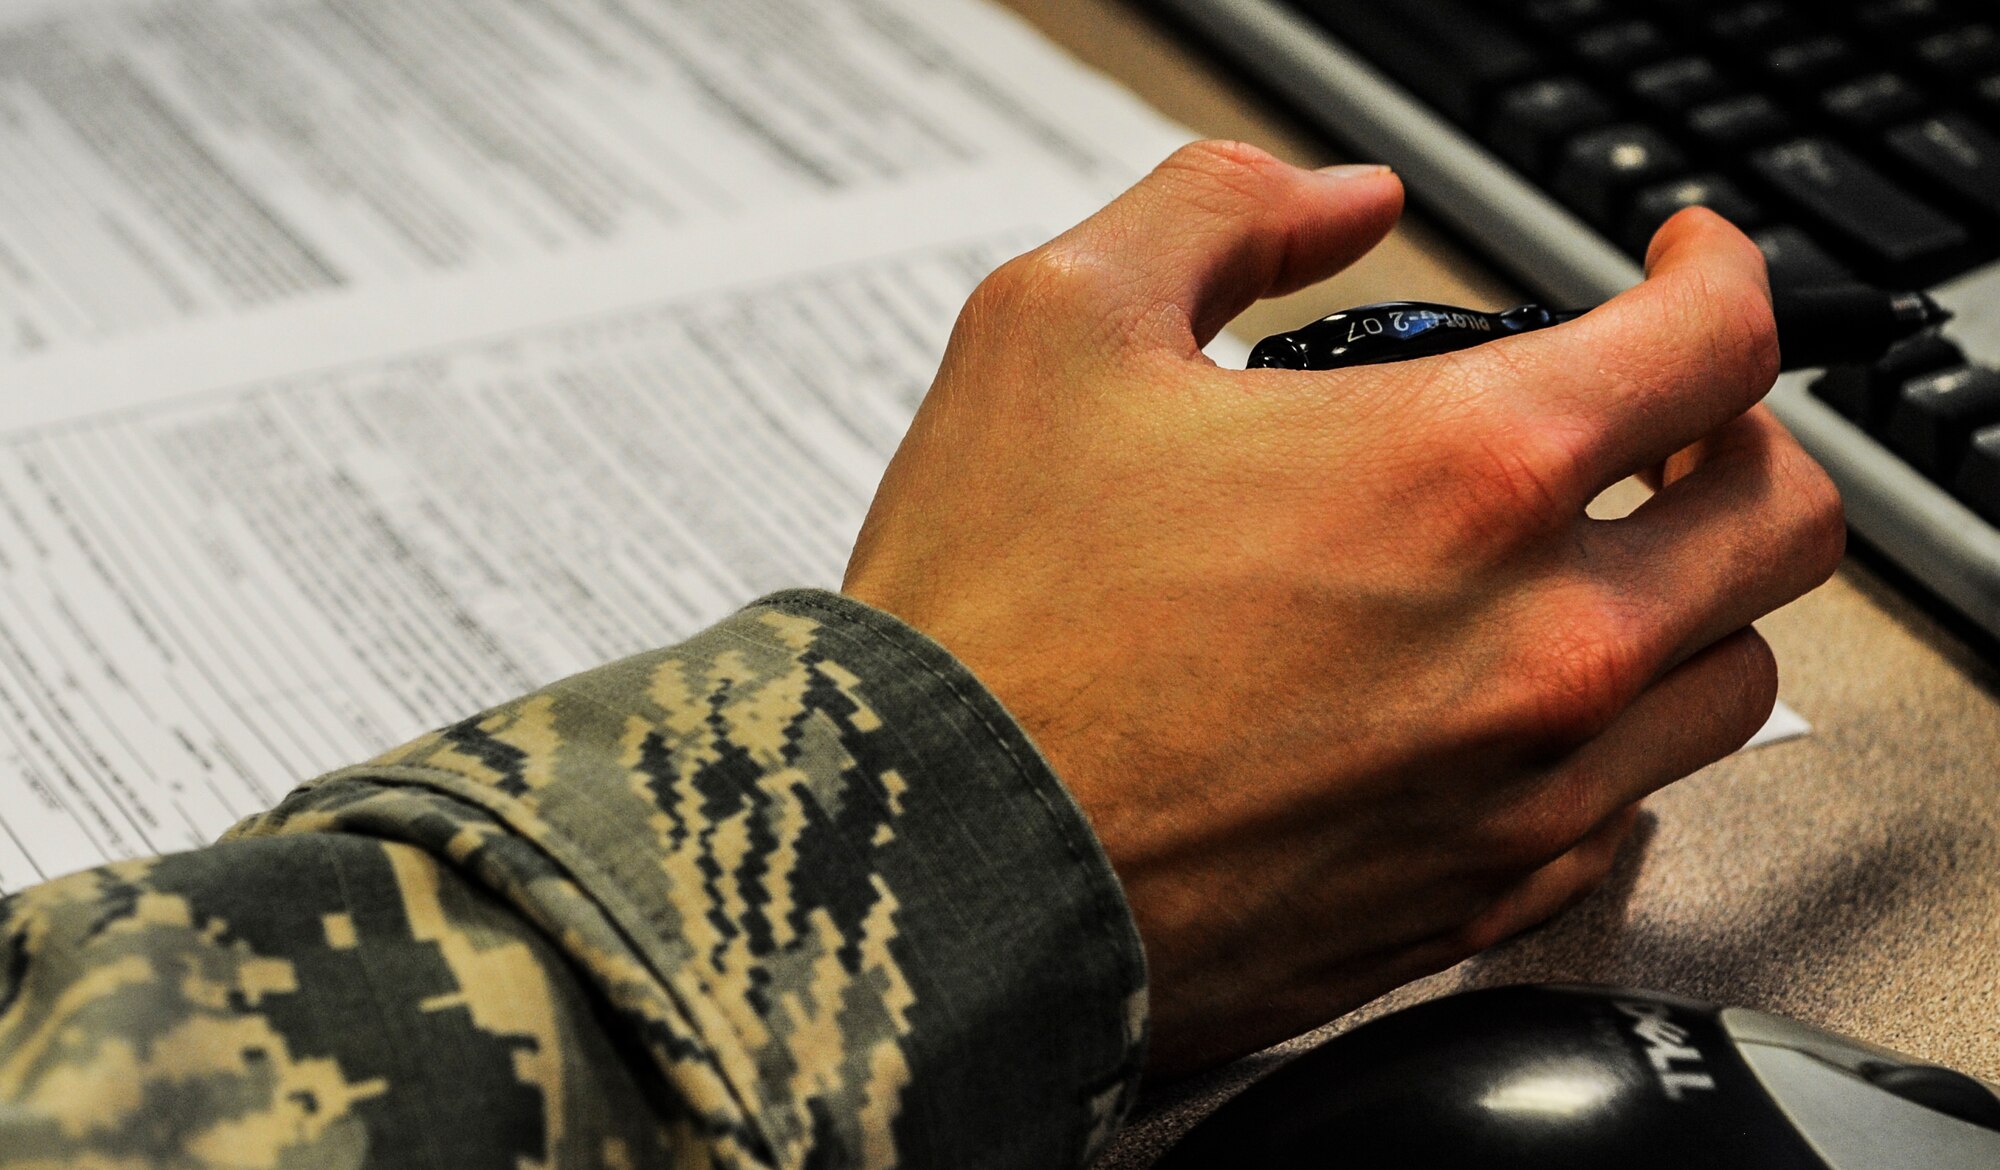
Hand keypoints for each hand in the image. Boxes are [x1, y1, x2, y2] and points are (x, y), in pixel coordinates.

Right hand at [842, 142, 1842, 1075]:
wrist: (931, 864)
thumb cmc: (988, 625)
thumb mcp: (1059, 327)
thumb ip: (1219, 213)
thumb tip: (1329, 205)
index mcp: (1465, 472)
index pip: (1722, 343)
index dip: (1719, 277)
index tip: (1682, 279)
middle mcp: (1535, 645)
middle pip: (1781, 520)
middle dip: (1737, 443)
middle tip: (1657, 428)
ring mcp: (1519, 791)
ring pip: (1725, 678)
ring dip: (1679, 600)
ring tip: (1576, 573)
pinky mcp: (1471, 901)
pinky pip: (1624, 814)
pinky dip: (1598, 740)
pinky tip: (1494, 709)